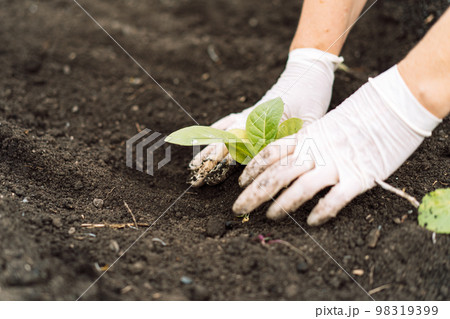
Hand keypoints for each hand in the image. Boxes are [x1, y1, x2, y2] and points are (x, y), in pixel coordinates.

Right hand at [189, 48, 342, 185]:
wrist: (309, 69)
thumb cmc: (312, 95)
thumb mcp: (308, 122)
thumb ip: (293, 141)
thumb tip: (279, 166)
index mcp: (262, 120)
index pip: (237, 144)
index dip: (222, 162)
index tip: (211, 176)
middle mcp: (251, 117)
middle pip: (224, 142)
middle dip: (208, 162)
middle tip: (195, 180)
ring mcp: (249, 114)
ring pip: (222, 133)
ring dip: (207, 150)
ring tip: (194, 167)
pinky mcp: (253, 112)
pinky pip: (229, 122)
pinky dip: (216, 131)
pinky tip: (205, 139)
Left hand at [233, 66, 441, 225]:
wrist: (392, 107)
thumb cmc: (357, 117)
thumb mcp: (323, 125)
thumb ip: (304, 141)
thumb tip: (282, 157)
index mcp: (306, 137)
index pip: (270, 153)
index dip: (252, 169)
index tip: (240, 183)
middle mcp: (315, 151)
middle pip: (277, 174)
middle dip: (253, 193)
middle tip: (237, 209)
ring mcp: (336, 163)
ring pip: (301, 187)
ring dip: (282, 204)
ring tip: (270, 216)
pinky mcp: (358, 177)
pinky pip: (336, 198)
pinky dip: (323, 210)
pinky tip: (312, 221)